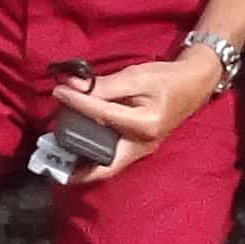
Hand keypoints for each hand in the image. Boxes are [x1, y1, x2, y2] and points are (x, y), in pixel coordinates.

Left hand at [59, 42, 230, 185]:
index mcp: (145, 124)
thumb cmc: (166, 79)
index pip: (102, 115)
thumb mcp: (136, 76)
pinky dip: (93, 159)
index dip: (77, 102)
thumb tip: (73, 87)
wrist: (192, 86)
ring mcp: (141, 151)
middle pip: (104, 166)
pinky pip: (112, 160)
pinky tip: (76, 150)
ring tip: (58, 157)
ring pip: (107, 167)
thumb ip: (104, 85)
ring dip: (83, 166)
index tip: (58, 92)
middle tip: (52, 160)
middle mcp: (142, 145)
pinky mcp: (138, 150)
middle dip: (77, 168)